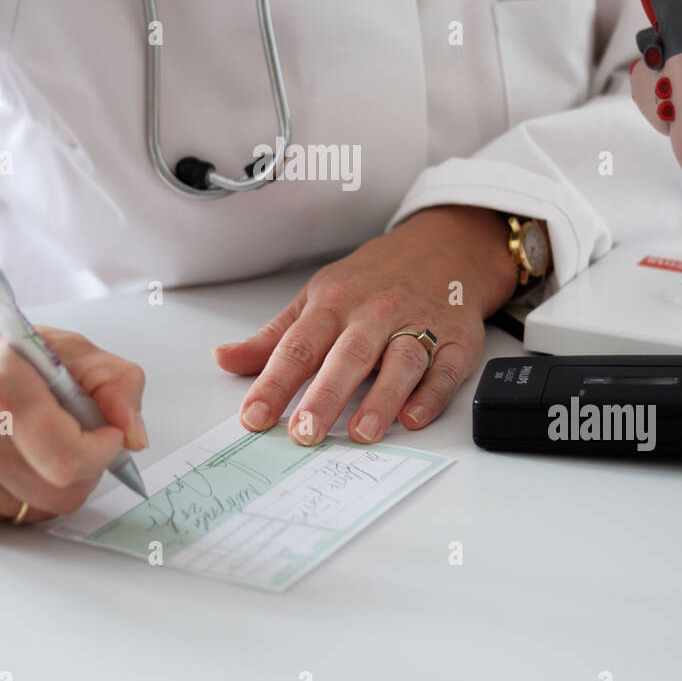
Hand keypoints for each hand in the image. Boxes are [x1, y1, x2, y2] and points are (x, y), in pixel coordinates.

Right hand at [0, 305, 148, 525]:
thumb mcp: (57, 344)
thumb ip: (113, 381)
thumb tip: (135, 435)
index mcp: (2, 387)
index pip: (69, 455)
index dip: (102, 451)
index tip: (106, 434)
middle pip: (63, 492)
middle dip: (87, 469)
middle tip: (76, 438)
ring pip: (42, 509)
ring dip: (56, 482)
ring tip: (34, 443)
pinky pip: (11, 518)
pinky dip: (23, 493)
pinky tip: (6, 458)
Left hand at [213, 205, 520, 446]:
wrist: (443, 247)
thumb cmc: (372, 280)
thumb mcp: (316, 298)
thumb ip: (273, 337)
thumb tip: (224, 360)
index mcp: (334, 303)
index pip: (298, 347)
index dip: (273, 383)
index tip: (253, 416)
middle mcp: (375, 313)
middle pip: (348, 355)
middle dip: (325, 395)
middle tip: (305, 432)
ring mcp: (419, 324)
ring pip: (400, 360)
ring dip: (381, 398)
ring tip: (361, 433)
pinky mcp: (457, 340)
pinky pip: (446, 368)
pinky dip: (431, 394)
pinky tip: (413, 418)